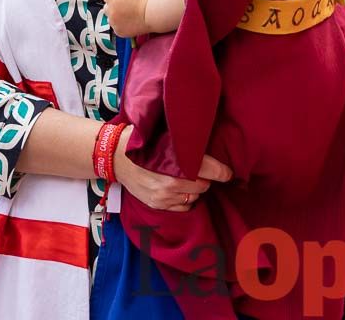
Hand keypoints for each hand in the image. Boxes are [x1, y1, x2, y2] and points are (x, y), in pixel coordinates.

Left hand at [103, 0, 150, 37]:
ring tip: (127, 15)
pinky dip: (120, 25)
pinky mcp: (118, 31)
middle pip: (106, 7)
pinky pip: (115, 27)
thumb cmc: (143, 0)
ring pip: (110, 18)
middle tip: (124, 6)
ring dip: (115, 16)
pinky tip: (129, 21)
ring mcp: (114, 23)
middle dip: (112, 6)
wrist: (152, 16)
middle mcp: (111, 12)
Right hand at [113, 126, 232, 211]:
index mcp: (177, 162)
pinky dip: (185, 200)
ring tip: (186, 179)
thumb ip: (187, 144)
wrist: (115, 155)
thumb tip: (210, 145)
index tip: (229, 173)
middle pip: (204, 185)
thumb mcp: (166, 136)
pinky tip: (179, 190)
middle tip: (200, 170)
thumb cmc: (143, 141)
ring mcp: (164, 196)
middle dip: (205, 178)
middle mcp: (172, 182)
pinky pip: (183, 207)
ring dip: (194, 189)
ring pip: (195, 197)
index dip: (224, 172)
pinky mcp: (158, 204)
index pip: (212, 170)